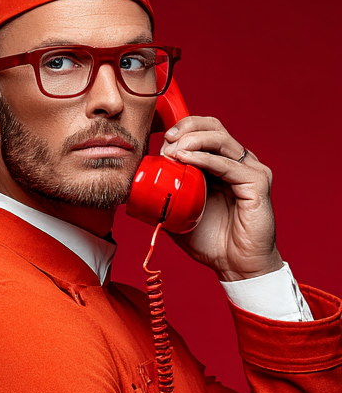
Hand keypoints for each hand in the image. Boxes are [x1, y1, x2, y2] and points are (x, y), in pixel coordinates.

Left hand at [160, 116, 282, 281]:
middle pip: (214, 127)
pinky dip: (204, 158)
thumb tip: (135, 189)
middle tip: (166, 143)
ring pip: (221, 139)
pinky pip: (228, 165)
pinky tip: (186, 158)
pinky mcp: (257, 183)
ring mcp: (250, 170)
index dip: (182, 130)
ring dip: (192, 140)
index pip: (204, 131)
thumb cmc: (212, 241)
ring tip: (172, 151)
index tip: (161, 141)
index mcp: (222, 164)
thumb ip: (165, 196)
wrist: (235, 266)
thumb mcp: (179, 213)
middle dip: (186, 129)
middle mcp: (238, 162)